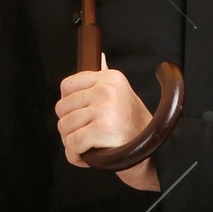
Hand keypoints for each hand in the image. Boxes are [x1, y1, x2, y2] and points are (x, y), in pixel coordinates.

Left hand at [56, 65, 158, 189]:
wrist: (151, 150)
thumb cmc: (132, 124)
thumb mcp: (120, 93)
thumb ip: (104, 76)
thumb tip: (99, 55)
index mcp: (109, 78)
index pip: (66, 86)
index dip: (69, 105)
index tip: (81, 115)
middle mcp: (106, 90)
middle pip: (61, 108)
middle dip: (69, 126)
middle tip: (84, 134)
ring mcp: (104, 109)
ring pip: (64, 126)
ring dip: (72, 142)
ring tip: (88, 145)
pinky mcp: (102, 129)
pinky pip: (72, 143)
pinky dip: (75, 155)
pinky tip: (86, 156)